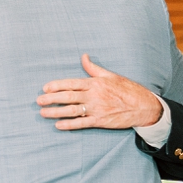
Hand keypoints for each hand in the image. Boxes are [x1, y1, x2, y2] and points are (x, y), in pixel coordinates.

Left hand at [38, 54, 164, 129]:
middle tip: (39, 101)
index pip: (71, 83)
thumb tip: (83, 56)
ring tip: (43, 113)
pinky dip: (69, 124)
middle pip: (68, 97)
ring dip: (55, 112)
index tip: (45, 88)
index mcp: (95, 83)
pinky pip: (81, 123)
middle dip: (51, 99)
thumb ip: (93, 68)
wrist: (144, 106)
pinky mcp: (100, 121)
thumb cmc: (127, 89)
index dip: (56, 85)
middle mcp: (93, 95)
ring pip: (71, 110)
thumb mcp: (110, 75)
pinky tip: (58, 125)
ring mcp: (96, 109)